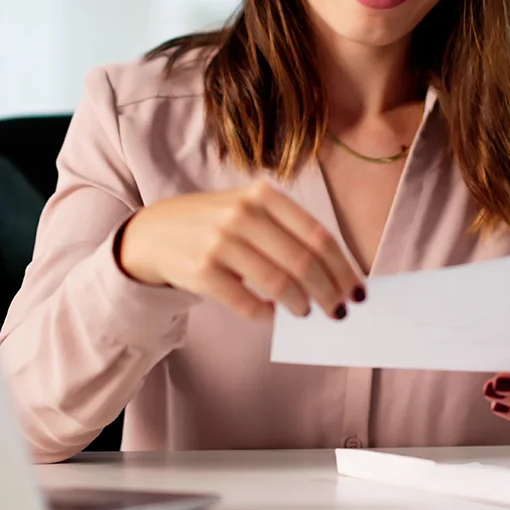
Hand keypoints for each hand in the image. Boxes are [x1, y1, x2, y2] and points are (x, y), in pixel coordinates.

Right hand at [118, 180, 364, 322]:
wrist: (153, 233)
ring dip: (300, 305)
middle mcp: (243, 214)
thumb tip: (333, 275)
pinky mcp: (202, 270)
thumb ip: (286, 233)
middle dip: (328, 292)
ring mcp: (220, 241)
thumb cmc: (215, 222)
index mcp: (264, 195)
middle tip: (338, 311)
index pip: (317, 236)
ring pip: (279, 283)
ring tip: (306, 312)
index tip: (356, 291)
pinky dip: (266, 313)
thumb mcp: (249, 209)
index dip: (342, 267)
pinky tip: (272, 313)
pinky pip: (247, 302)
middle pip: (303, 262)